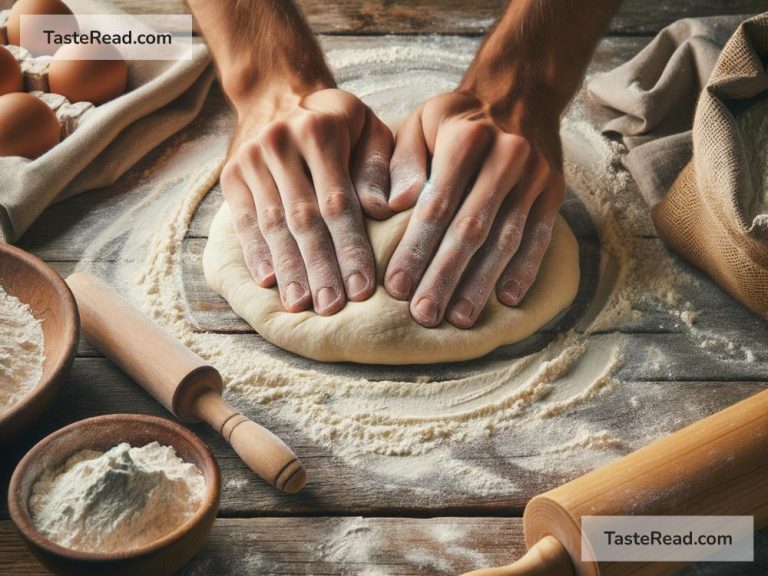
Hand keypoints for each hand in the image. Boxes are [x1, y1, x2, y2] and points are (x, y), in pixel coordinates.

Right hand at [221, 88, 393, 315]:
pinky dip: (256, 253)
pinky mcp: (231, 174)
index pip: (338, 201)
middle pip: (303, 217)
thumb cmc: (338, 123)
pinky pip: (244, 221)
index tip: (363, 288)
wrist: (278, 93)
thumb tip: (387, 209)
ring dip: (288, 268)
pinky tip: (269, 282)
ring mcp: (251, 158)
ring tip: (301, 305)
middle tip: (331, 307)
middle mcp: (281, 142)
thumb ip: (381, 168)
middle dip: (319, 267)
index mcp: (321, 130)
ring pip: (272, 224)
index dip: (350, 247)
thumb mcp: (369, 130)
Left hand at [385, 91, 564, 328]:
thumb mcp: (421, 122)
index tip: (396, 287)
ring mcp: (534, 176)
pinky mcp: (553, 191)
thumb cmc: (457, 118)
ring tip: (459, 318)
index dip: (416, 249)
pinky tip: (507, 299)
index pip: (436, 205)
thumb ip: (403, 162)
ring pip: (505, 238)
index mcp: (466, 139)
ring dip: (481, 282)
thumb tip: (394, 206)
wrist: (520, 93)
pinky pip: (538, 236)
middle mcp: (506, 156)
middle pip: (471, 228)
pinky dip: (525, 270)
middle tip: (424, 314)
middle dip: (445, 275)